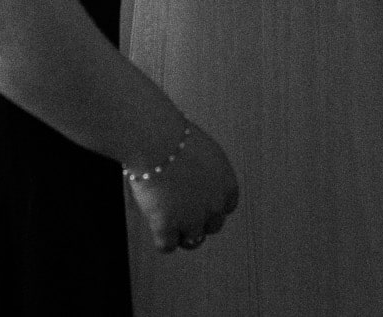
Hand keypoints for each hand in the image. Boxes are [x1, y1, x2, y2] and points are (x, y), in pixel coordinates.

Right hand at [127, 121, 239, 253]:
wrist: (157, 140)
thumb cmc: (175, 136)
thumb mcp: (202, 151)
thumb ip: (204, 171)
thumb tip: (194, 177)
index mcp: (226, 183)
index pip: (227, 206)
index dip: (212, 205)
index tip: (201, 202)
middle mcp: (214, 204)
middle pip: (213, 225)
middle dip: (199, 220)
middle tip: (183, 213)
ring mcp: (191, 218)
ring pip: (193, 240)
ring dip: (182, 234)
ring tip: (169, 225)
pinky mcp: (168, 227)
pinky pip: (167, 246)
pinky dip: (162, 240)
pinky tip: (156, 229)